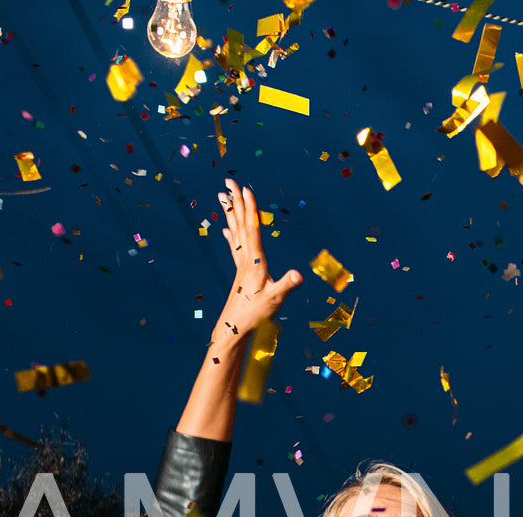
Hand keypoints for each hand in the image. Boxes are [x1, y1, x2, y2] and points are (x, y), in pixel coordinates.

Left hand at [211, 179, 301, 345]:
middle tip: (228, 181)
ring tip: (224, 196)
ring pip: (234, 232)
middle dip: (236, 202)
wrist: (234, 328)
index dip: (250, 209)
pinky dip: (230, 233)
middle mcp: (245, 259)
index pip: (251, 229)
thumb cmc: (254, 315)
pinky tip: (224, 228)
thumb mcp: (275, 300)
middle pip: (240, 224)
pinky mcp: (240, 272)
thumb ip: (286, 285)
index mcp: (254, 262)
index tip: (246, 190)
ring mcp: (241, 265)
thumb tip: (299, 274)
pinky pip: (234, 247)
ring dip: (231, 213)